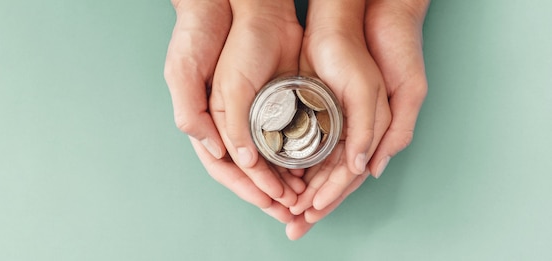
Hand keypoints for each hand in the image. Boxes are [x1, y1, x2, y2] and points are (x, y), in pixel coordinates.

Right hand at [165, 0, 305, 220]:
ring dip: (285, 180)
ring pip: (269, 159)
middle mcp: (229, 125)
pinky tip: (311, 167)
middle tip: (293, 210)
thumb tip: (227, 156)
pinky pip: (284, 137)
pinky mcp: (272, 102)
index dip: (248, 188)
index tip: (271, 201)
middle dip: (270, 193)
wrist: (238, 6)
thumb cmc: (201, 35)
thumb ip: (198, 114)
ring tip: (305, 196)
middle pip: (250, 171)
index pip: (226, 168)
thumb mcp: (186, 71)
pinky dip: (296, 155)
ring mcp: (251, 115)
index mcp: (205, 123)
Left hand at [285, 0, 429, 239]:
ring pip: (317, 165)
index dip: (331, 197)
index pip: (349, 176)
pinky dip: (294, 163)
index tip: (310, 214)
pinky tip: (282, 175)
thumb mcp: (389, 93)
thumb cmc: (378, 53)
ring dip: (303, 188)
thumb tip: (365, 169)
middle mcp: (354, 133)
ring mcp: (335, 123)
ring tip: (284, 207)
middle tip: (293, 224)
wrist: (347, 22)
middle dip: (314, 203)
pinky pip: (305, 143)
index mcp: (373, 134)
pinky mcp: (316, 110)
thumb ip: (377, 131)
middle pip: (331, 178)